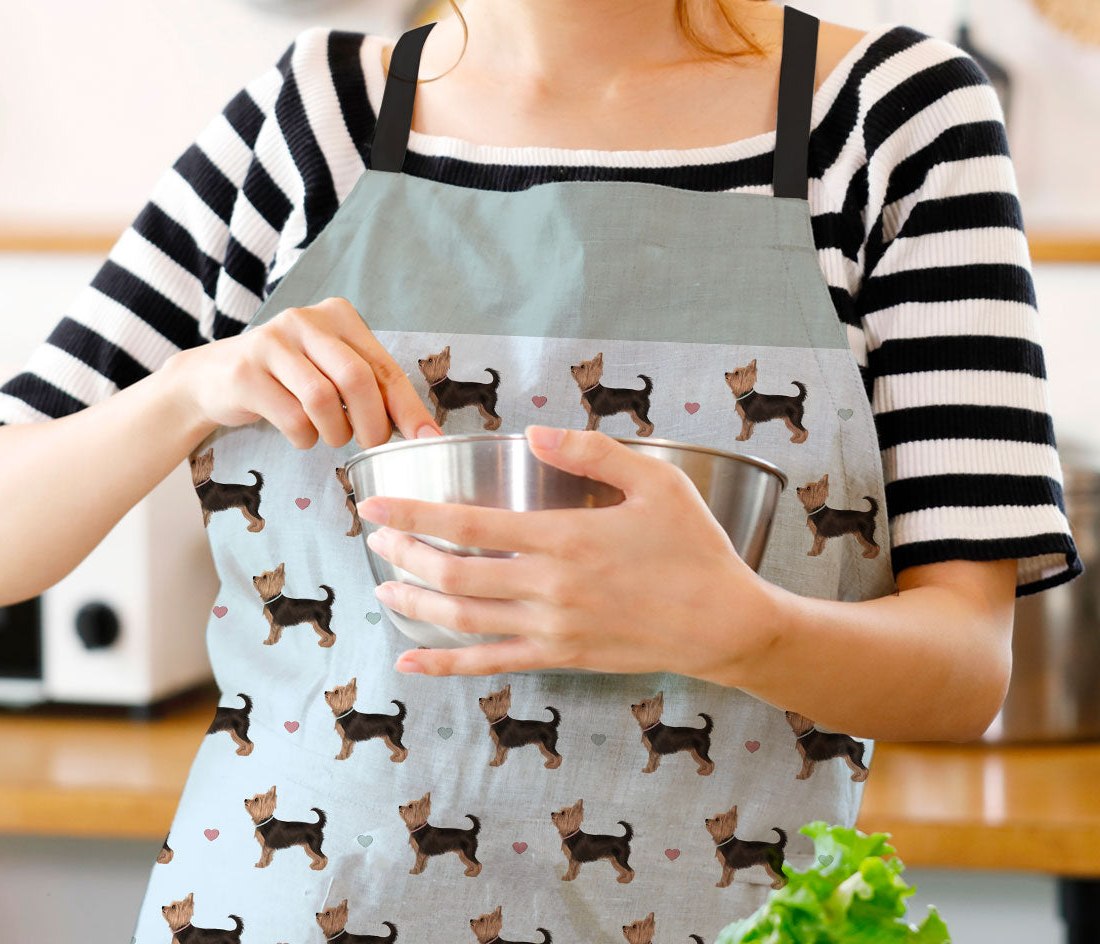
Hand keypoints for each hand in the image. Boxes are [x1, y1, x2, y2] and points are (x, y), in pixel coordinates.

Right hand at [163, 297, 442, 449]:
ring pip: (323, 400)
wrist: (213, 377)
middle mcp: (305, 321)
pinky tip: (301, 435)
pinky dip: (305, 438)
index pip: (384, 366)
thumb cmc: (286, 378)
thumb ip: (371, 386)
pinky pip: (292, 418)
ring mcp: (272, 343)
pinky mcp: (246, 372)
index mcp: (337, 316)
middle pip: (357, 379)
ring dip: (335, 433)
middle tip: (371, 445)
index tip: (429, 439)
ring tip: (331, 437)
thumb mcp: (330, 369)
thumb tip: (423, 429)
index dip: (408, 407)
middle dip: (372, 424)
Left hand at [357, 424, 770, 679]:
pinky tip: (412, 664)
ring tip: (383, 588)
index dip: (414, 514)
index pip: (470, 525)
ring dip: (415, 604)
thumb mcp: (657, 481)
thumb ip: (593, 452)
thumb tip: (534, 433)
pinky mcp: (560, 657)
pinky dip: (446, 666)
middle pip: (454, 574)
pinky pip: (490, 664)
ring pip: (463, 620)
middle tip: (374, 538)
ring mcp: (551, 629)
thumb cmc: (695, 547)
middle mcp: (549, 587)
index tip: (374, 505)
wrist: (726, 625)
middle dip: (404, 555)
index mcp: (566, 538)